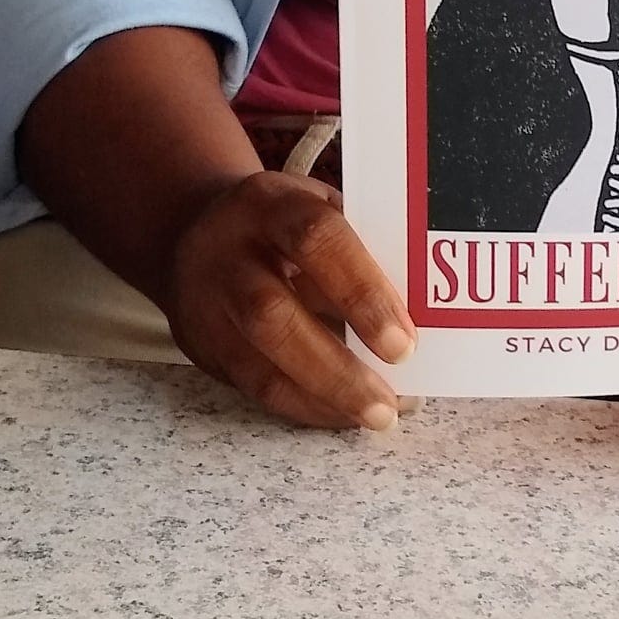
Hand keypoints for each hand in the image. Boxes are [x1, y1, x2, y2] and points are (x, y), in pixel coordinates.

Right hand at [158, 170, 415, 431]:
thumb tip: (422, 306)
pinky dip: (303, 405)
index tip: (404, 339)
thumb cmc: (284, 222)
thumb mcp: (317, 206)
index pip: (315, 239)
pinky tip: (341, 414)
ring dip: (323, 396)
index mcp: (269, 203)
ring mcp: (206, 303)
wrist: (196, 228)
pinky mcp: (200, 345)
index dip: (361, 290)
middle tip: (390, 399)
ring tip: (375, 415)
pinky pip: (251, 386)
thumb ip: (360, 243)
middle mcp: (227, 251)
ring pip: (256, 362)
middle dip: (337, 363)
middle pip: (272, 312)